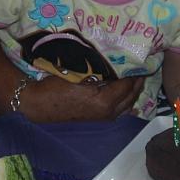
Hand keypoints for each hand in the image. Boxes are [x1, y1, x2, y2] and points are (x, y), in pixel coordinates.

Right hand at [19, 76, 144, 121]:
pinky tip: (126, 93)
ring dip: (132, 91)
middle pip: (131, 96)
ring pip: (127, 105)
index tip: (140, 60)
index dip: (135, 72)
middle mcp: (108, 113)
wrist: (38, 104)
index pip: (128, 84)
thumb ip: (102, 72)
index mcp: (105, 101)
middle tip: (142, 67)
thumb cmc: (56, 86)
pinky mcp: (98, 120)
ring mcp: (103, 118)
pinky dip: (125, 100)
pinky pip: (118, 110)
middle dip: (138, 82)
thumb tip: (119, 64)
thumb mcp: (81, 74)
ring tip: (135, 77)